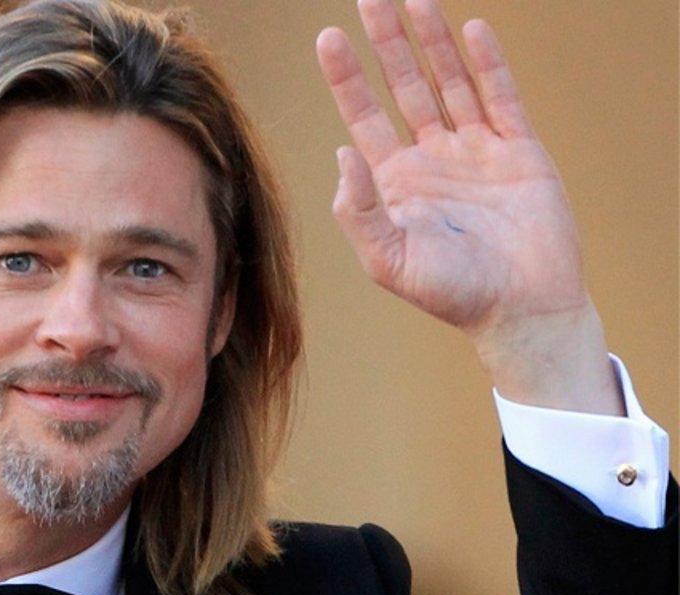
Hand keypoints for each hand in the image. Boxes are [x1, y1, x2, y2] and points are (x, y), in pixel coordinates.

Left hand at [316, 0, 622, 414]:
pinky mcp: (519, 151)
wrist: (520, 309)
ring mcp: (476, 151)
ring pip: (449, 83)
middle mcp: (432, 159)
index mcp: (395, 183)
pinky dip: (488, 64)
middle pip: (403, 87)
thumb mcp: (388, 259)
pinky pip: (501, 97)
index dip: (347, 78)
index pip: (363, 118)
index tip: (327, 38)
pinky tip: (472, 30)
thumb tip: (340, 152)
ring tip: (414, 0)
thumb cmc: (451, 294)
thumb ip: (359, 210)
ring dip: (432, 43)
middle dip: (386, 44)